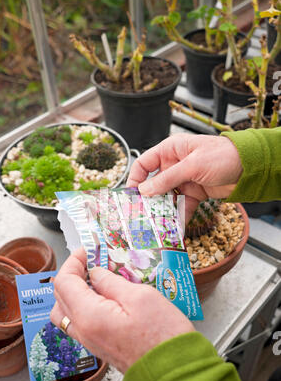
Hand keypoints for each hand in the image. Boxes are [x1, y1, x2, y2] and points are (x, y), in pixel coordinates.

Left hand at [50, 248, 194, 372]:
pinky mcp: (100, 346)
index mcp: (89, 315)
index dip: (74, 261)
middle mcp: (83, 330)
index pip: (64, 282)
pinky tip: (105, 295)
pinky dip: (84, 304)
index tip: (90, 250)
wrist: (174, 372)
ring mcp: (90, 340)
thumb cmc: (162, 335)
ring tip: (98, 277)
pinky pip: (80, 321)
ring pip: (66, 311)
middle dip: (73, 273)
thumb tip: (96, 272)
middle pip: (60, 296)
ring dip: (76, 289)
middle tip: (94, 260)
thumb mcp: (140, 297)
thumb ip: (112, 282)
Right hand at [127, 133, 242, 221]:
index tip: (130, 195)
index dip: (135, 178)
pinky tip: (174, 229)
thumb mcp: (192, 165)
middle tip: (141, 215)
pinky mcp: (195, 193)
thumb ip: (167, 179)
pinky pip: (182, 207)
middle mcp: (175, 165)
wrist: (249, 167)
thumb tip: (144, 191)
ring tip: (156, 226)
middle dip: (148, 200)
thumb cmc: (223, 155)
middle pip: (154, 184)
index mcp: (171, 150)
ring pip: (167, 198)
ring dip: (162, 212)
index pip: (144, 163)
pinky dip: (178, 218)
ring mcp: (184, 180)